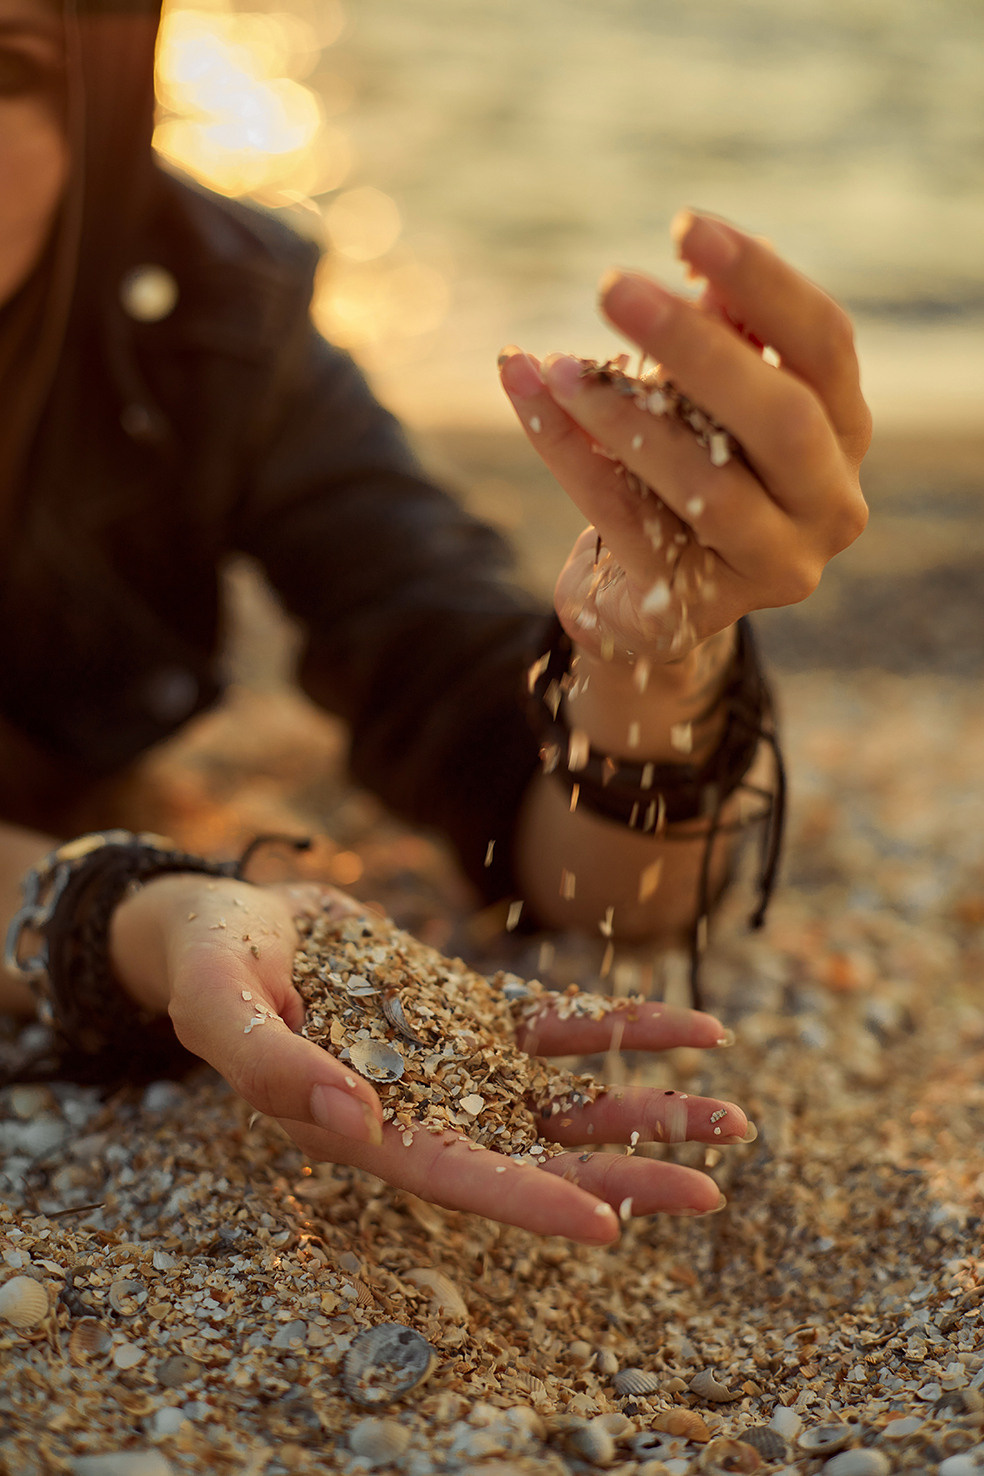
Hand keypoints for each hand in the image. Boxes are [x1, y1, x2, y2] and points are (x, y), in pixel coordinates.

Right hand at [110, 875, 752, 1243]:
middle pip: (534, 1152)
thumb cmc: (211, 968)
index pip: (455, 1176)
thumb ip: (278, 1066)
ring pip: (566, 1097)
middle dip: (620, 1174)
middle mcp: (423, 1107)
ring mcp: (457, 1060)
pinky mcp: (474, 1011)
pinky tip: (697, 1027)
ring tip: (730, 1118)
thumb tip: (361, 1121)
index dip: (528, 1203)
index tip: (608, 1225)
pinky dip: (627, 1028)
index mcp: (361, 1128)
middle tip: (710, 1192)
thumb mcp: (221, 1008)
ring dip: (645, 1106)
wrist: (232, 921)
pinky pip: (563, 1026)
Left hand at [499, 209, 870, 664]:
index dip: (764, 282)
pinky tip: (531, 398)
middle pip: (783, 419)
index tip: (687, 227)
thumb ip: (717, 339)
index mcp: (844, 432)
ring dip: (625, 414)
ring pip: (709, 486)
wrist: (655, 598)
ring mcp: (775, 567)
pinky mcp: (702, 609)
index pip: (825, 343)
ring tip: (559, 365)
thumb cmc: (691, 471)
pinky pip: (629, 523)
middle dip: (696, 347)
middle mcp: (830, 505)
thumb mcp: (708, 400)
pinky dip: (574, 457)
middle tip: (612, 287)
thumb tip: (702, 264)